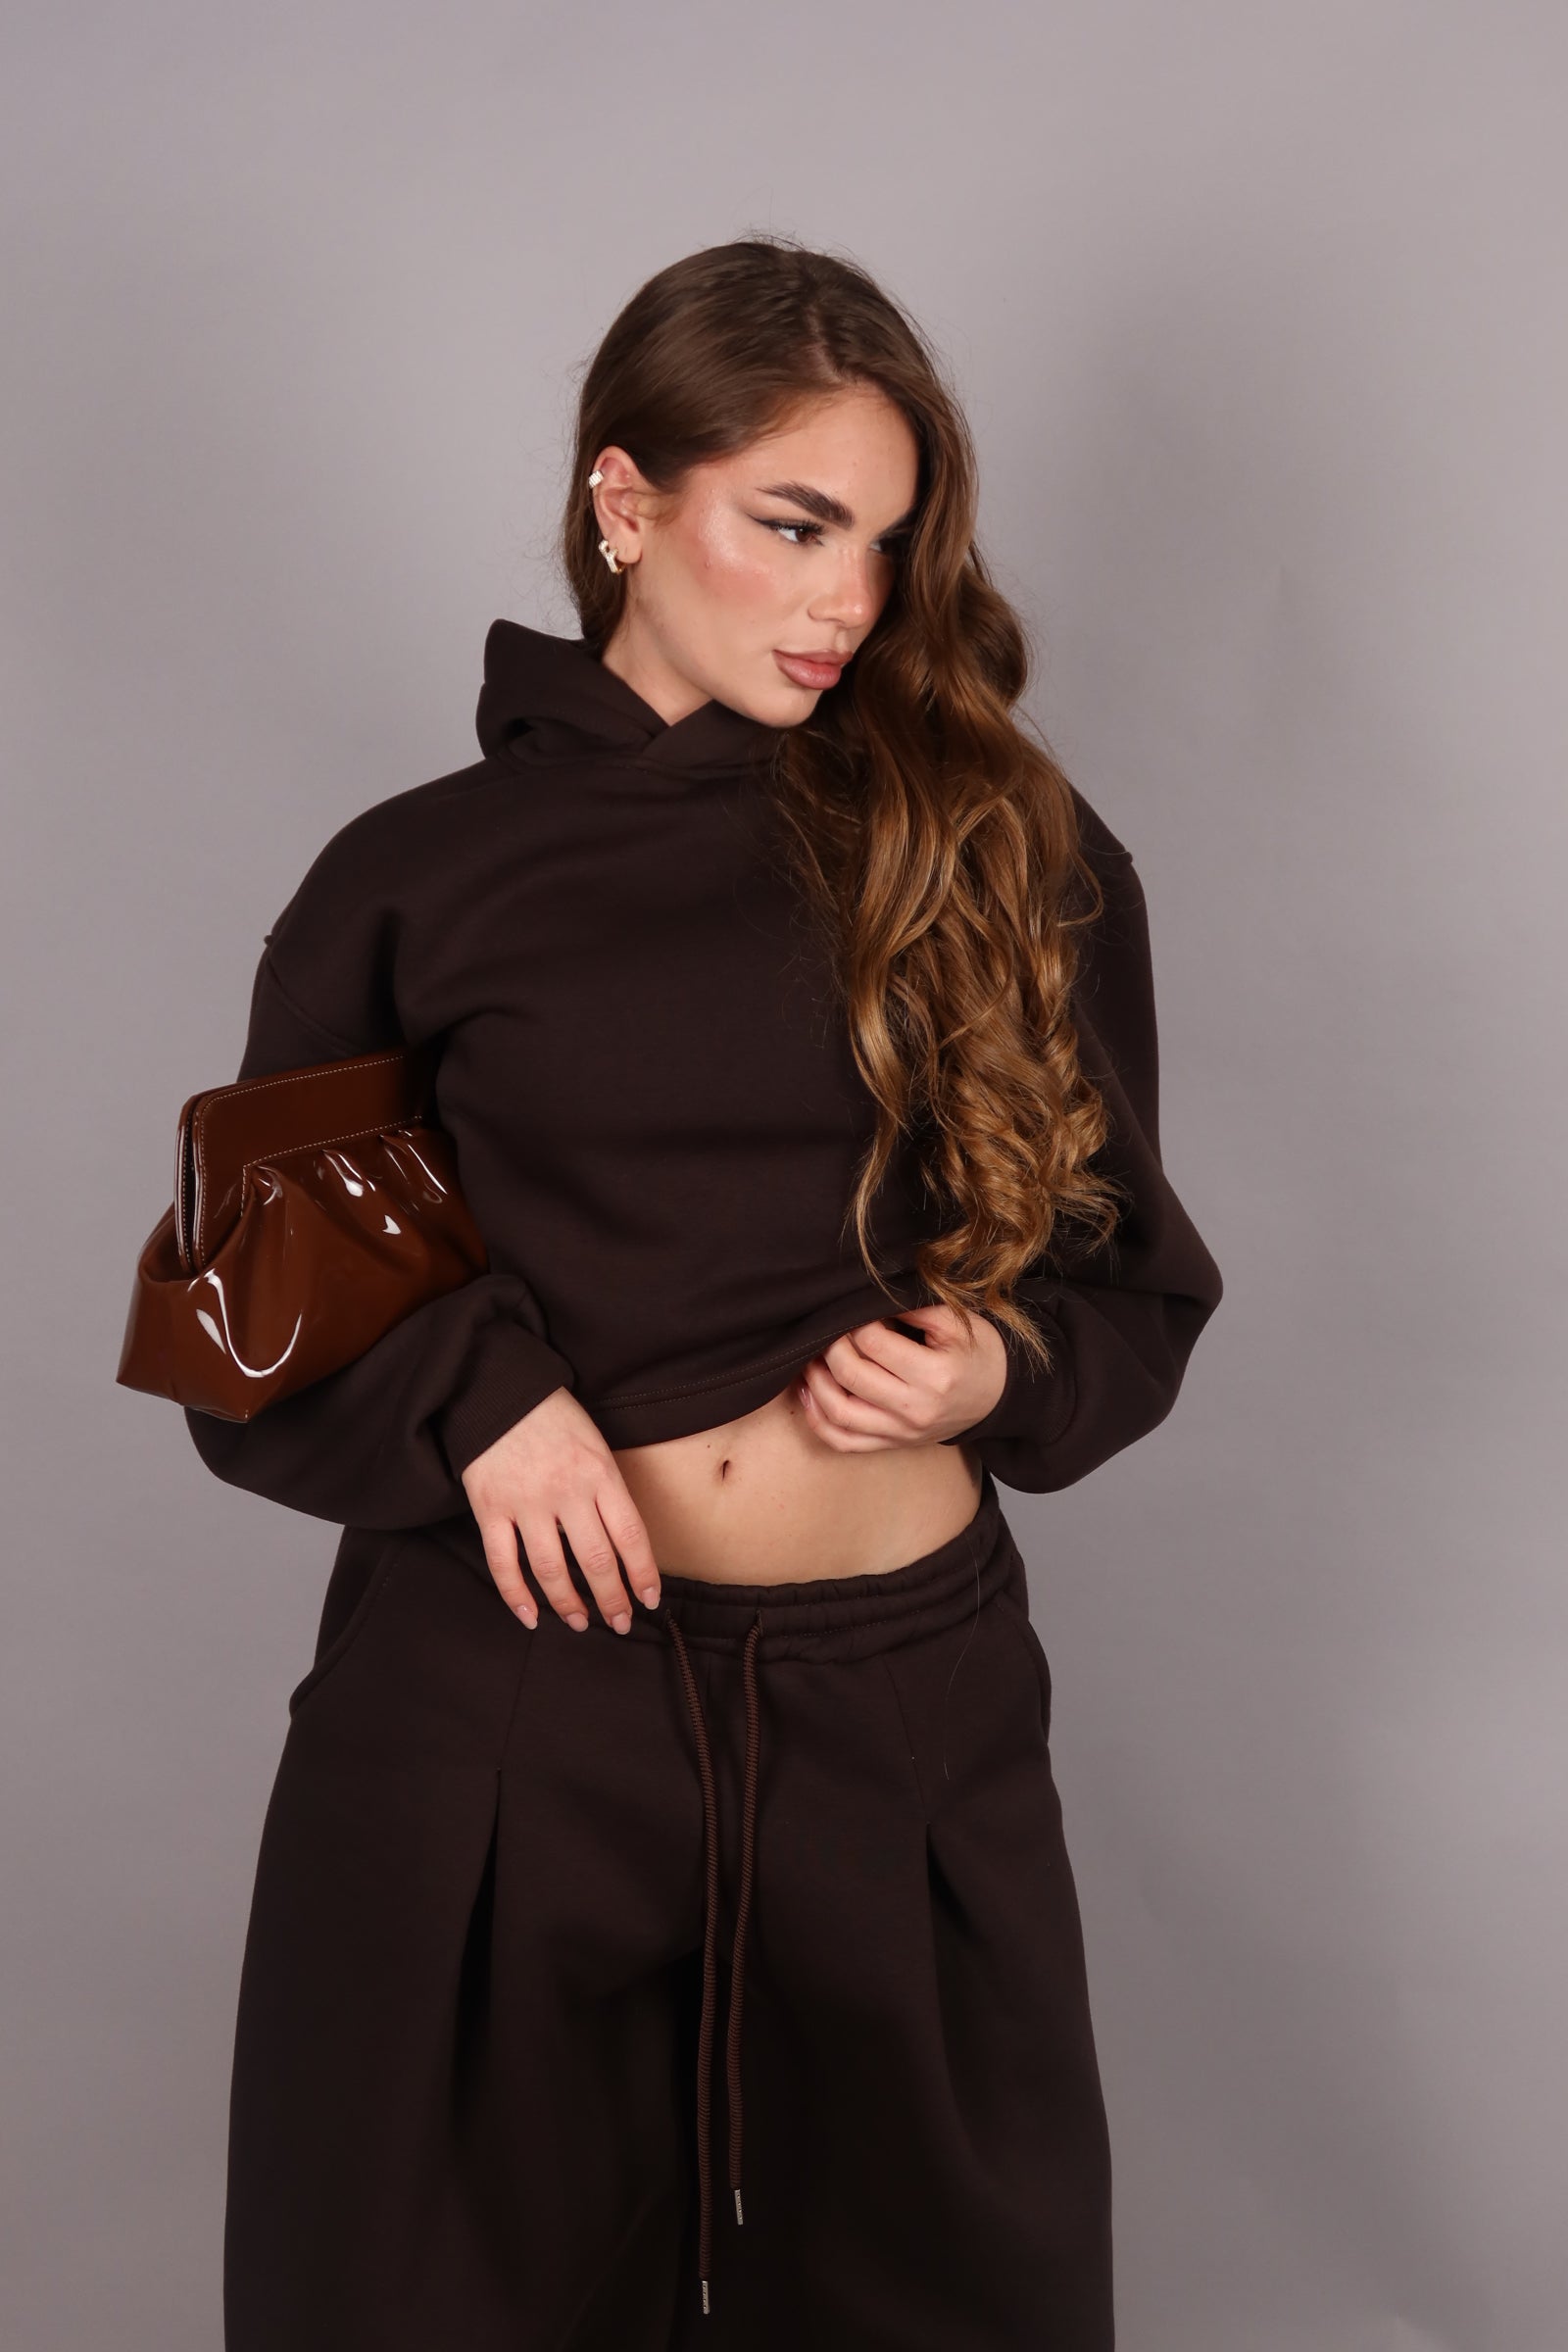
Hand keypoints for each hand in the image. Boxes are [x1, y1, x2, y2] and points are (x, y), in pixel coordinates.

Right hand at [459, 1387, 661, 1635]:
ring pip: (551, 1569)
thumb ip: (606, 1489)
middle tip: (620, 1623)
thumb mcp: (595, 1443)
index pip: (631, 1535)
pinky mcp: (490, 1508)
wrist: (497, 1388)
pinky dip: (516, 1595)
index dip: (643, 1574)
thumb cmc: (554, 1417)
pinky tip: (530, 1615)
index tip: (650, 1600)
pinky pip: (503, 1562)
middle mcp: (567, 1491)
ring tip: (580, 1623)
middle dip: (612, 1600)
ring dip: (568, 1604)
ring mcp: (526, 1501)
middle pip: (596, 1561)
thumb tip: (620, 1542)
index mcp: (600, 1472)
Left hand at [794, 1303, 1007, 1452]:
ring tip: (812, 1358)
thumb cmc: (977, 1355)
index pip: (873, 1344)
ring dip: (816, 1383)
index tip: (855, 1312)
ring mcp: (901, 1433)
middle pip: (851, 1376)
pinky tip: (811, 1393)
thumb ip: (916, 1307)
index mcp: (934, 1376)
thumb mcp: (959, 1323)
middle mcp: (915, 1409)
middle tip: (830, 1330)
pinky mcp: (892, 1444)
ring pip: (839, 1413)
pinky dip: (818, 1420)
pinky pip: (844, 1441)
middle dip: (831, 1347)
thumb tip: (871, 1297)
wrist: (996, 1397)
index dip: (856, 1323)